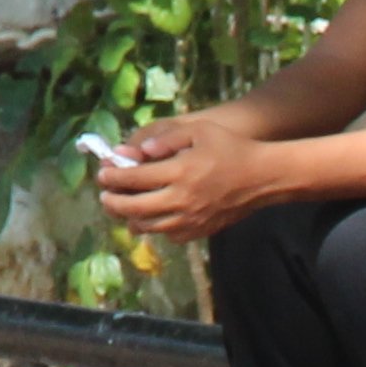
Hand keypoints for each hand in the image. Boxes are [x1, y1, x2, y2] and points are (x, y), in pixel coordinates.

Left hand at [86, 119, 276, 244]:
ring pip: (147, 227)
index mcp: (180, 172)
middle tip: (104, 196)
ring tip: (123, 207)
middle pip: (134, 209)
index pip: (134, 179)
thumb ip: (166, 138)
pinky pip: (168, 235)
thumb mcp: (199, 131)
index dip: (113, 176)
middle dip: (112, 203)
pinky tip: (153, 216)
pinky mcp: (199, 231)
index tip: (103, 174)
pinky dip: (155, 228)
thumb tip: (137, 151)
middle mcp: (181, 200)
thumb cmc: (230, 148)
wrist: (262, 177)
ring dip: (129, 218)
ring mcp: (190, 219)